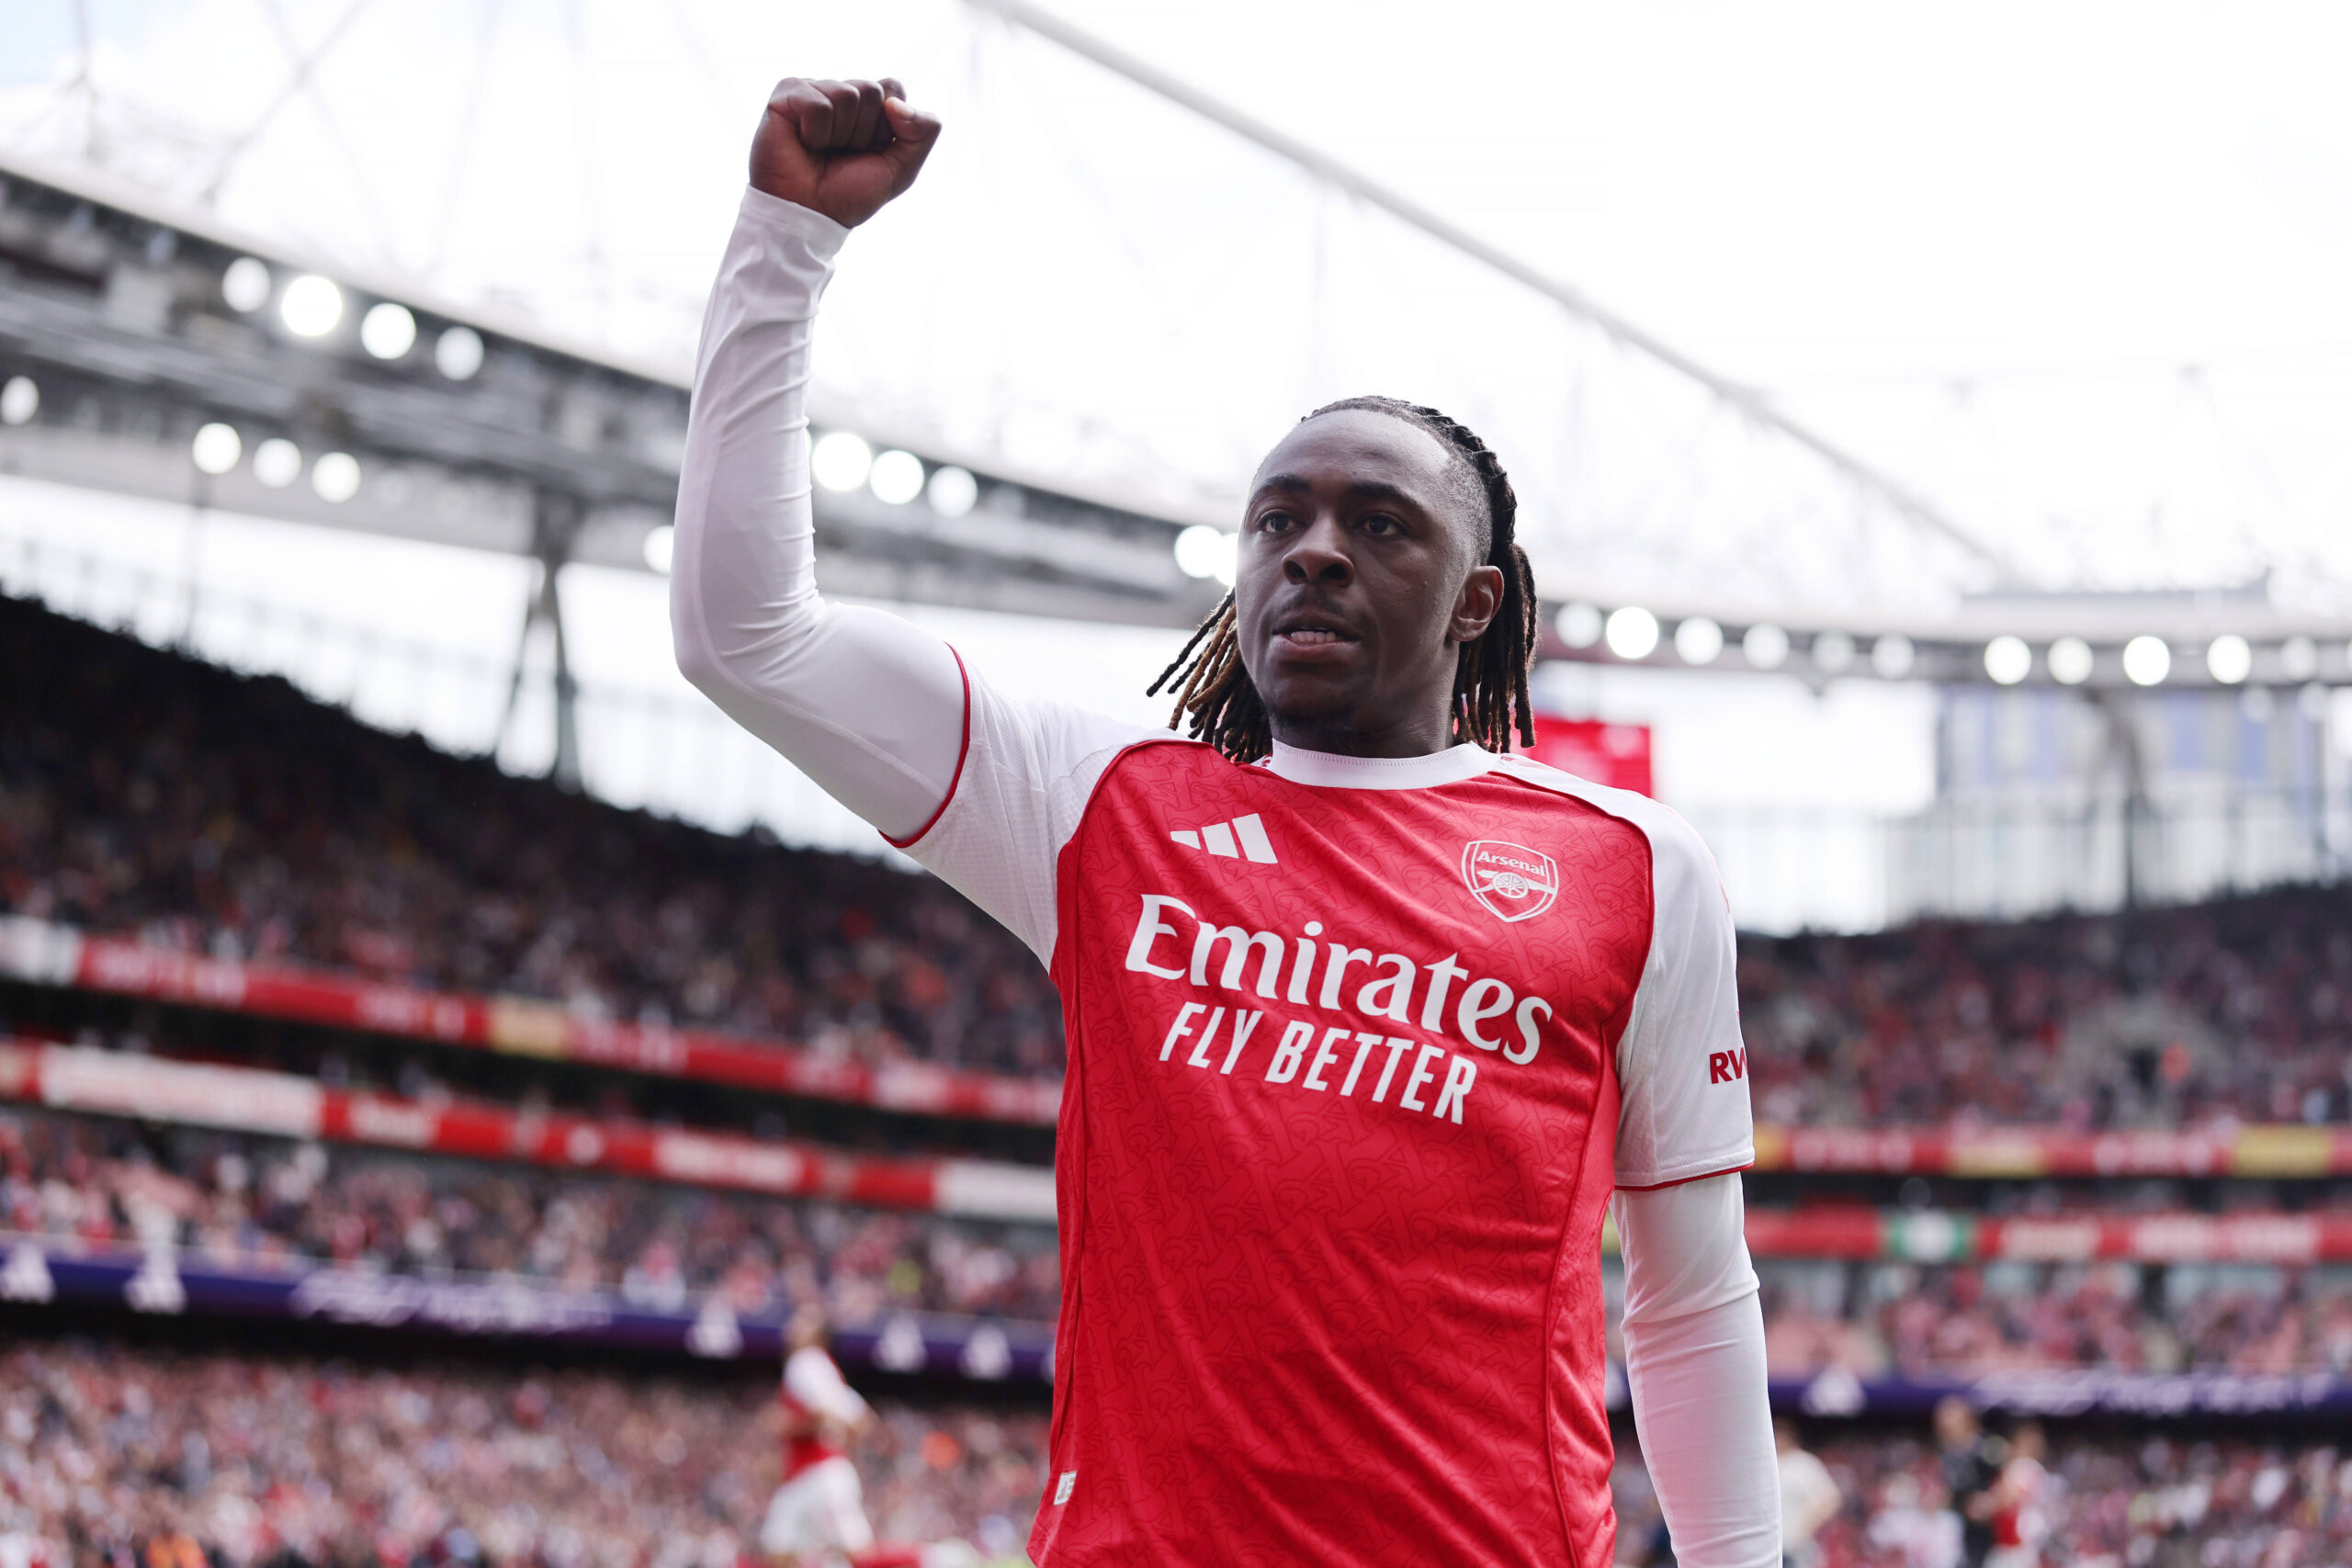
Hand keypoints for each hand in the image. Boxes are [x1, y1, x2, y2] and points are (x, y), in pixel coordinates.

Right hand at [750, 77, 941, 227]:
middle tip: (843, 153)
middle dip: (863, 132)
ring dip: (839, 135)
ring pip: (846, 94)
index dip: (887, 126)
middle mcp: (841, 93)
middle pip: (871, 90)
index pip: (893, 88)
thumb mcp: (902, 169)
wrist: (811, 214)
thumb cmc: (850, 194)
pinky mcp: (787, 94)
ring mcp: (813, 90)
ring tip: (823, 150)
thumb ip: (923, 132)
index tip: (870, 150)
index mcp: (868, 106)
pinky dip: (816, 133)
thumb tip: (895, 102)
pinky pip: (817, 103)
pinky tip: (804, 143)